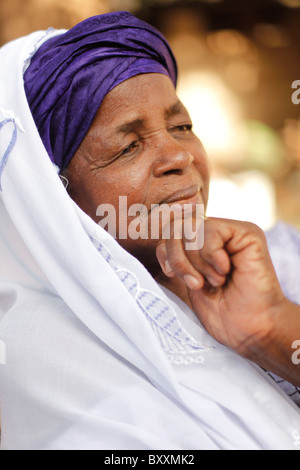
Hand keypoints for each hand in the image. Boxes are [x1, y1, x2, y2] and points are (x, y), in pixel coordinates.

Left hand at [156, 217, 285, 356]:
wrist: (251, 329)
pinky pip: (211, 229)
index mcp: (203, 244)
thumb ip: (177, 255)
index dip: (165, 252)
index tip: (172, 275)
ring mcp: (233, 232)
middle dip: (179, 259)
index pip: (171, 231)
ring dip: (197, 262)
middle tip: (197, 284)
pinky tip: (225, 271)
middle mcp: (218, 234)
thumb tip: (152, 232)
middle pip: (177, 227)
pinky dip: (211, 254)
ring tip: (216, 281)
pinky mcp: (248, 233)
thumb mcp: (188, 279)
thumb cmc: (221, 312)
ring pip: (192, 228)